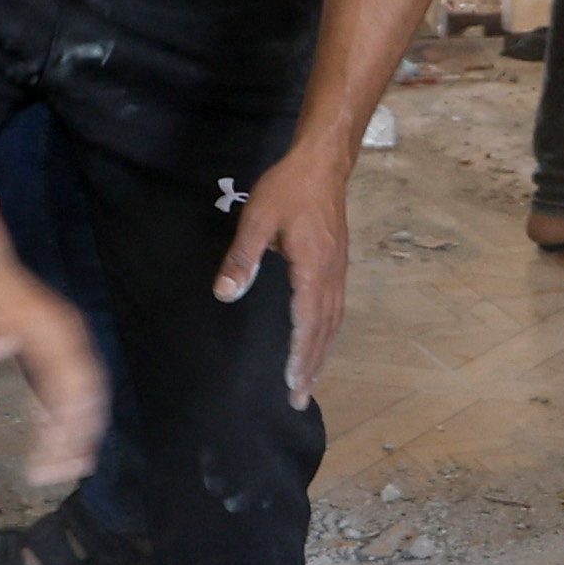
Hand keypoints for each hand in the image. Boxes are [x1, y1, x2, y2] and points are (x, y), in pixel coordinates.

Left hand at [0, 251, 107, 484]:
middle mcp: (65, 337)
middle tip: (53, 475)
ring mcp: (61, 344)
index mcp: (49, 327)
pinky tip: (55, 446)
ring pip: (83, 396)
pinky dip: (66, 421)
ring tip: (60, 470)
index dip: (66, 424)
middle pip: (86, 395)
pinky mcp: (50, 351)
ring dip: (75, 435)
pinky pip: (70, 390)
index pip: (73, 383)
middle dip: (75, 438)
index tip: (48, 457)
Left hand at [216, 139, 356, 405]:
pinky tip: (319, 343)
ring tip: (310, 382)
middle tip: (300, 399)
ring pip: (332, 324)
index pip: (307, 322)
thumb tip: (226, 294)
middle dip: (311, 367)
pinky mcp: (337, 266)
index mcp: (312, 268)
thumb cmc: (288, 189)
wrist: (322, 165)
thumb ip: (242, 258)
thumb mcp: (257, 220)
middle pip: (324, 332)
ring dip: (321, 355)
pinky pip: (334, 311)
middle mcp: (330, 276)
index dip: (300, 355)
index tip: (292, 383)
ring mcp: (338, 272)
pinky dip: (326, 335)